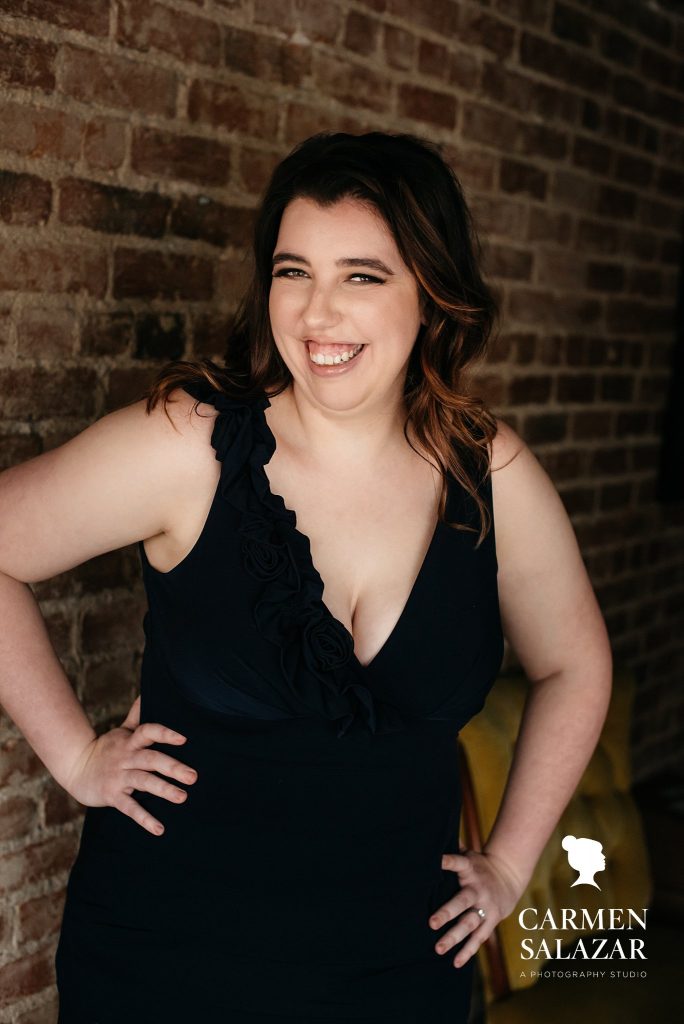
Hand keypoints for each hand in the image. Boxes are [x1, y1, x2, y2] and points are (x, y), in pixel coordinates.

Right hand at [63, 695, 197, 836]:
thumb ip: (137, 715)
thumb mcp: (122, 731)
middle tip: (194, 776)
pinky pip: (130, 808)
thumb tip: (148, 692)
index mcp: (130, 741)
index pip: (149, 732)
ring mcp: (119, 777)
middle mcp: (126, 757)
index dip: (165, 734)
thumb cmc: (106, 749)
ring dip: (163, 790)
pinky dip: (144, 819)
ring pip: (144, 782)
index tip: (184, 738)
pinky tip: (159, 829)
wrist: (76, 768)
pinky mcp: (112, 795)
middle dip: (172, 767)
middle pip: (151, 759)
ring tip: (183, 797)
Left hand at [428, 847, 524, 967]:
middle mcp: (477, 889)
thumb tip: (428, 837)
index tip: (435, 861)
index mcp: (470, 869)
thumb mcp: (468, 854)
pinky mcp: (490, 921)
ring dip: (454, 937)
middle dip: (447, 912)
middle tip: (431, 923)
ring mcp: (485, 907)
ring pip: (469, 924)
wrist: (507, 877)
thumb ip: (453, 850)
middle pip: (462, 901)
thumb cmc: (478, 865)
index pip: (457, 863)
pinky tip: (455, 963)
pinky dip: (467, 951)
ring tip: (438, 948)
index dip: (447, 861)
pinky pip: (478, 939)